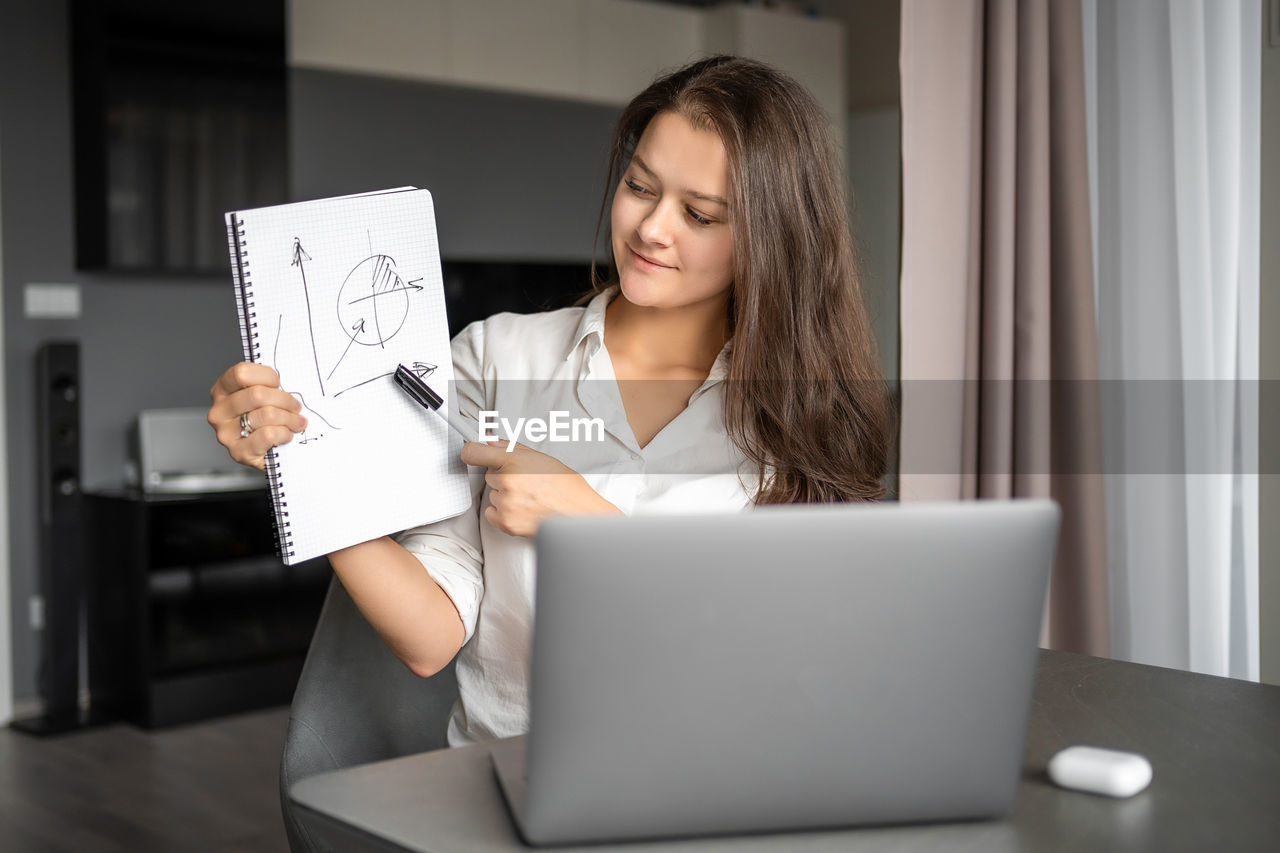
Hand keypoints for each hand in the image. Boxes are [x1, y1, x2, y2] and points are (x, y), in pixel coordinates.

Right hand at [207, 362, 307, 470]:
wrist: (270, 453)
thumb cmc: (268, 419)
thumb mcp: (264, 396)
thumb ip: (268, 386)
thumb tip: (288, 379)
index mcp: (222, 390)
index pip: (241, 373)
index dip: (267, 376)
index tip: (278, 384)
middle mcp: (219, 411)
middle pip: (257, 394)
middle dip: (284, 400)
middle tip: (295, 406)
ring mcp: (226, 433)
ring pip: (266, 414)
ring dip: (289, 418)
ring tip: (297, 422)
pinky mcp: (238, 452)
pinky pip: (268, 435)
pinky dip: (284, 433)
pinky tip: (287, 434)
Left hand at [460, 440, 620, 537]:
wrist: (578, 513)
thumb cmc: (565, 486)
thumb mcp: (539, 457)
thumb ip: (510, 448)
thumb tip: (489, 441)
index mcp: (513, 462)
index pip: (473, 453)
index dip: (471, 451)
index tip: (473, 452)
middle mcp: (507, 482)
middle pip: (488, 476)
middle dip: (502, 476)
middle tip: (524, 480)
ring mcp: (505, 504)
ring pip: (492, 495)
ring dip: (505, 495)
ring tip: (528, 496)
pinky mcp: (506, 523)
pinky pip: (492, 513)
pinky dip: (503, 512)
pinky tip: (522, 508)